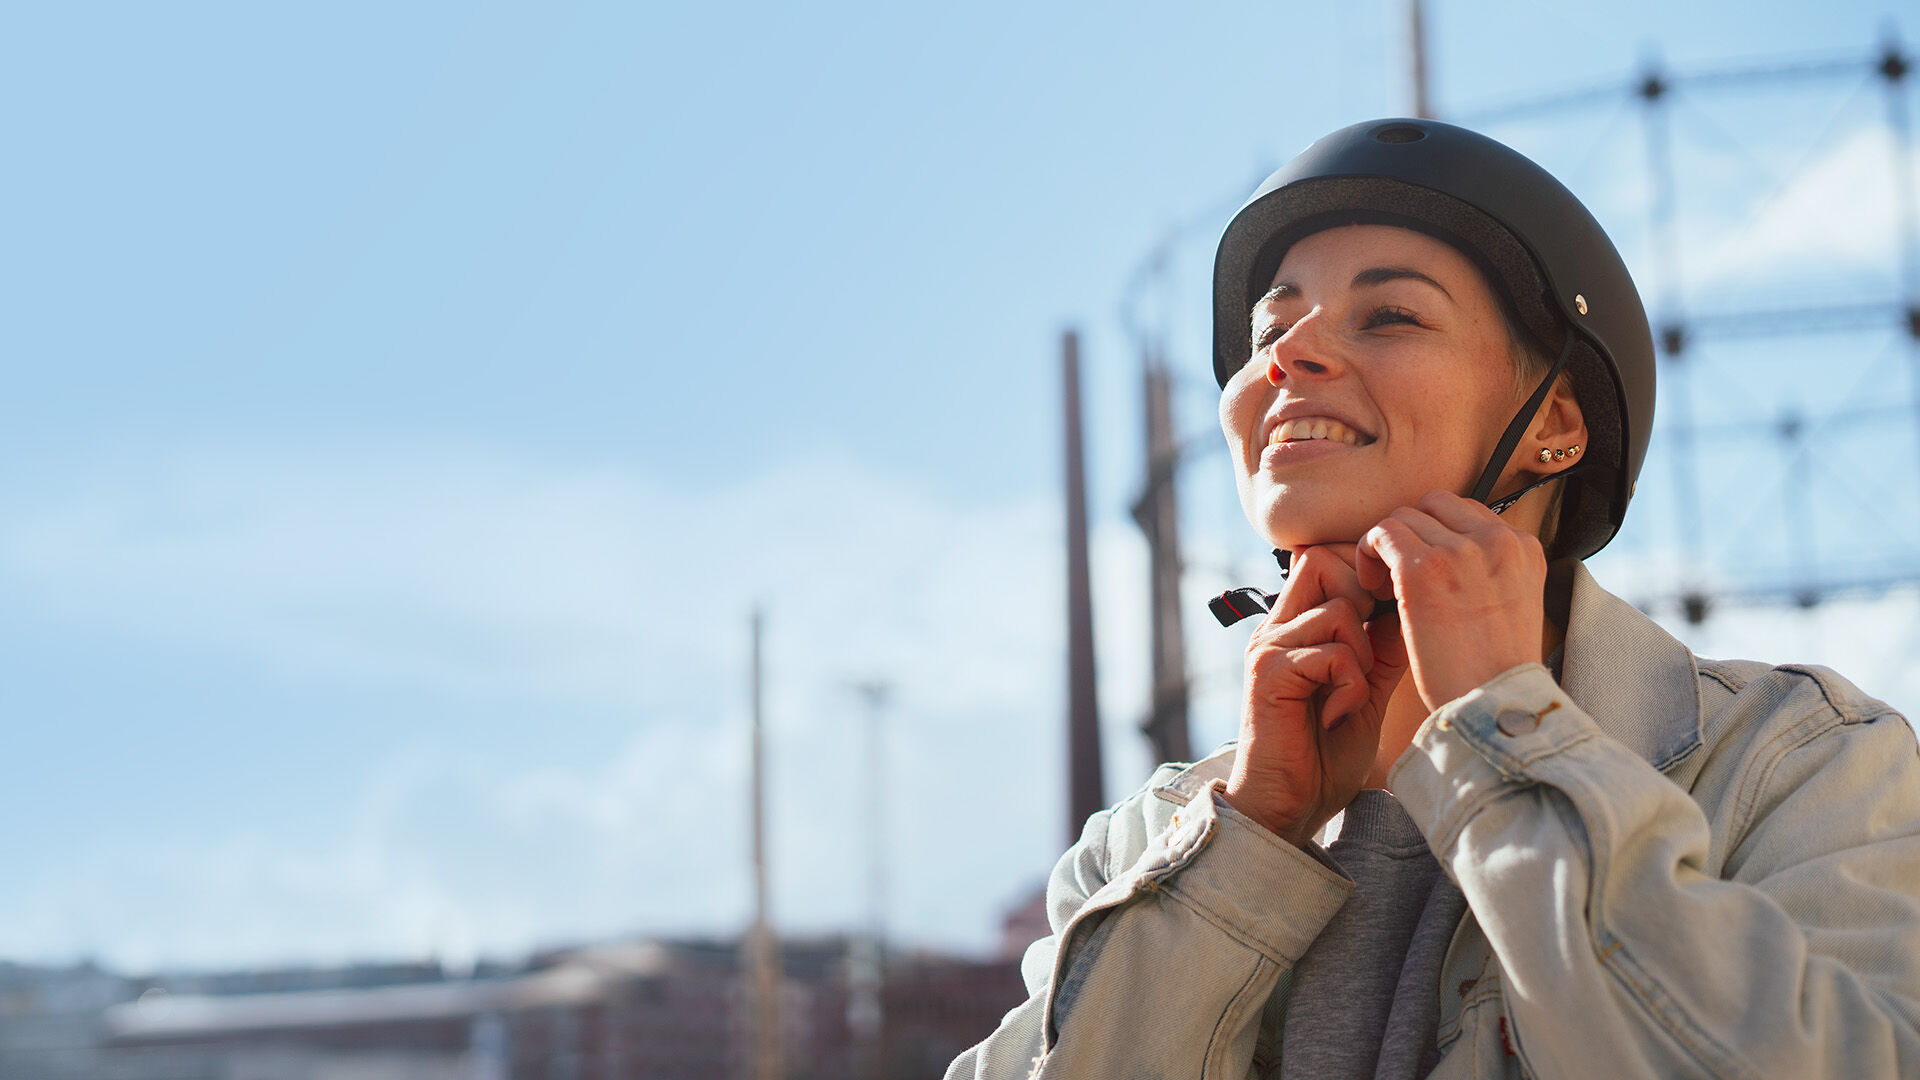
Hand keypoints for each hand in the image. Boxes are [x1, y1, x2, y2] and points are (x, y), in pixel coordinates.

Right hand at [1222, 545, 1407, 845]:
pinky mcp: (1269, 674)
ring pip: (1338, 609)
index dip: (1363, 575)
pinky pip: (1331, 652)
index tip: (1384, 620)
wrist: (1287, 808)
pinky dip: (1350, 684)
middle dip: (1363, 597)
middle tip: (1370, 652)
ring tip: (1353, 694)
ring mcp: (1269, 648)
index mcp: (1295, 626)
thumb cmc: (1323, 755)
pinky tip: (1338, 715)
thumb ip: (1381, 649)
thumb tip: (1411, 605)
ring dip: (1362, 654)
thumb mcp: (1364, 691)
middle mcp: (1277, 628)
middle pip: (1322, 561)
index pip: (1326, 559)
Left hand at [1355, 490, 1547, 711]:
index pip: (1467, 513)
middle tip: (1401, 577)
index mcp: (1523, 548)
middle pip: (1434, 505)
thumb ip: (1489, 571)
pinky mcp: (1422, 568)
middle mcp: (1496, 540)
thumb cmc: (1494, 672)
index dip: (1439, 537)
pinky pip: (1381, 533)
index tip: (1428, 572)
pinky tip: (1374, 590)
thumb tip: (1451, 555)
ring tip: (1387, 588)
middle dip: (1413, 534)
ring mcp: (1460, 550)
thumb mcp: (1512, 606)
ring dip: (1388, 546)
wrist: (1494, 705)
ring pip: (1404, 516)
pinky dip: (1368, 554)